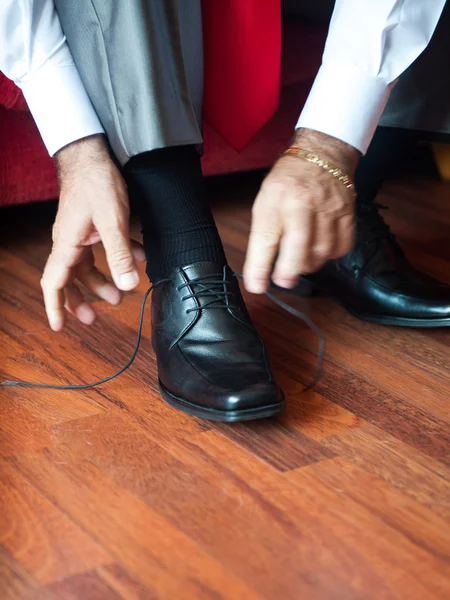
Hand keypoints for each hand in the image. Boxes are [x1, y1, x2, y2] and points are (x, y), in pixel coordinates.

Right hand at [41, 135, 144, 330]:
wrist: (90, 153)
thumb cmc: (96, 183)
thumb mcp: (112, 221)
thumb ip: (120, 254)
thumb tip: (128, 286)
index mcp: (67, 245)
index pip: (54, 283)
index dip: (55, 307)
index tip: (59, 328)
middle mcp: (68, 242)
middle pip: (70, 279)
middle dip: (81, 300)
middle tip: (94, 317)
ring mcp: (78, 233)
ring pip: (86, 266)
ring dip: (102, 281)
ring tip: (120, 296)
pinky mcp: (90, 225)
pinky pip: (99, 249)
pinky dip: (116, 258)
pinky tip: (136, 259)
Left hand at [244, 128, 359, 292]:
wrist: (322, 155)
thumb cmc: (288, 182)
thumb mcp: (265, 201)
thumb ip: (263, 234)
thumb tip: (259, 271)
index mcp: (276, 200)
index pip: (265, 238)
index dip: (259, 266)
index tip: (256, 286)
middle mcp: (303, 204)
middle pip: (299, 246)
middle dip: (289, 271)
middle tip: (283, 281)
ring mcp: (328, 209)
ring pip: (322, 251)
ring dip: (309, 264)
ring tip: (301, 260)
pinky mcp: (347, 214)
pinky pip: (342, 247)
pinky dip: (330, 255)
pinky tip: (320, 249)